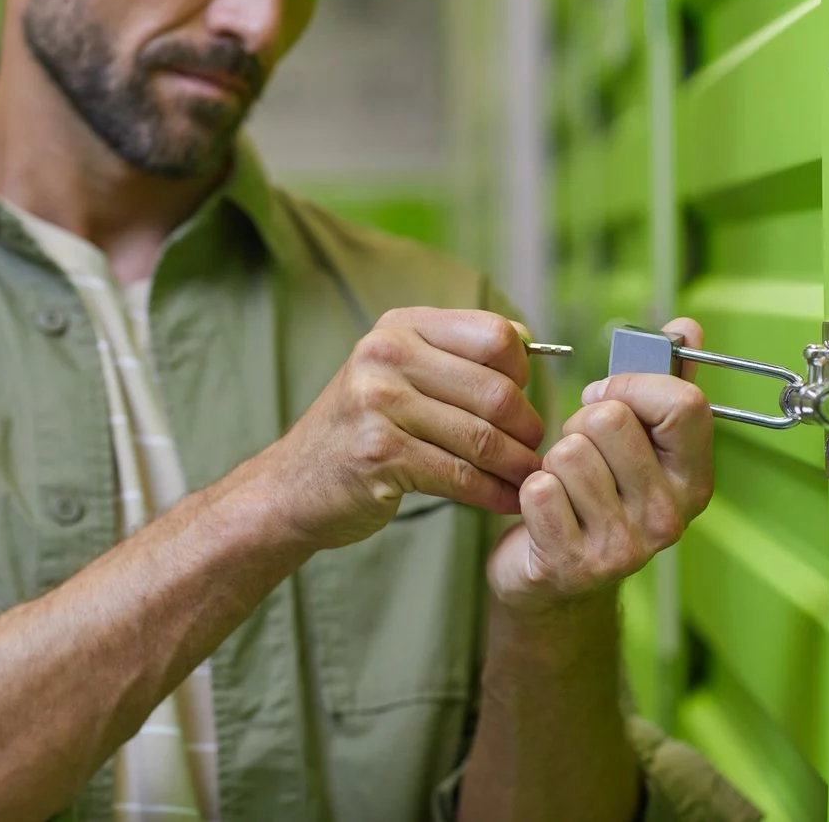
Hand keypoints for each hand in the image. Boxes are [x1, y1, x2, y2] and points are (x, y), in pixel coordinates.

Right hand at [258, 307, 544, 550]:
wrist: (293, 484)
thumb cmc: (360, 430)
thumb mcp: (395, 374)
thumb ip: (453, 356)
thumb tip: (527, 344)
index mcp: (400, 328)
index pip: (494, 335)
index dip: (522, 374)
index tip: (522, 403)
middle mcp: (387, 355)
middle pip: (495, 391)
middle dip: (527, 429)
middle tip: (534, 452)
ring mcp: (379, 403)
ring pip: (482, 437)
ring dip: (517, 466)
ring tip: (528, 480)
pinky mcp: (380, 454)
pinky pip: (460, 475)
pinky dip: (492, 493)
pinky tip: (504, 501)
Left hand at [487, 318, 714, 614]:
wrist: (556, 583)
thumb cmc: (596, 498)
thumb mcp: (639, 444)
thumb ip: (662, 383)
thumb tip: (686, 326)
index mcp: (694, 479)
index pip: (683, 403)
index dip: (632, 386)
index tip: (606, 398)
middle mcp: (669, 517)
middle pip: (611, 420)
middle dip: (580, 426)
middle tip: (580, 456)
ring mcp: (624, 546)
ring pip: (568, 451)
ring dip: (552, 462)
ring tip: (563, 487)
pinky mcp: (572, 563)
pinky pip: (537, 489)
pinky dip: (529, 492)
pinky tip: (543, 513)